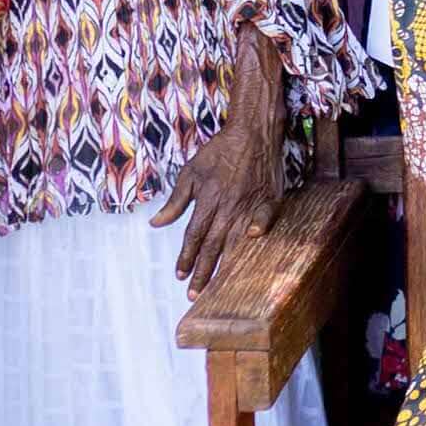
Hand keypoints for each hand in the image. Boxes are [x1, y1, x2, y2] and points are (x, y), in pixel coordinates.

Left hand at [151, 100, 283, 294]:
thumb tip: (156, 224)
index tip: (180, 275)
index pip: (194, 236)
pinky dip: (260, 227)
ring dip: (225, 263)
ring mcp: (249, 202)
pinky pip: (266, 217)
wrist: (251, 131)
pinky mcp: (269, 197)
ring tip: (218, 286)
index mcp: (207, 200)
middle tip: (194, 294)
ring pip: (235, 239)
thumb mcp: (190, 173)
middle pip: (212, 245)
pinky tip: (254, 240)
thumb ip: (175, 202)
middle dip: (202, 272)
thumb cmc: (219, 151)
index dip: (186, 257)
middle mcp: (228, 204)